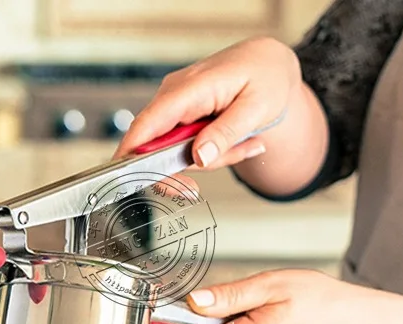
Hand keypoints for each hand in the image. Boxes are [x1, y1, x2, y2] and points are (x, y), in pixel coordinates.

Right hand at [113, 36, 300, 168]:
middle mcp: (172, 95)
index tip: (146, 182)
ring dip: (209, 159)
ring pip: (173, 153)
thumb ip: (226, 133)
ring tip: (241, 144)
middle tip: (215, 172)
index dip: (134, 158)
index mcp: (189, 89)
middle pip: (154, 148)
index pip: (145, 126)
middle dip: (187, 168)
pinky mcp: (178, 115)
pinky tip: (234, 142)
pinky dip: (209, 152)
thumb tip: (199, 157)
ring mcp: (173, 105)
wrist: (268, 63)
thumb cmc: (266, 76)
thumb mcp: (257, 108)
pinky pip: (184, 147)